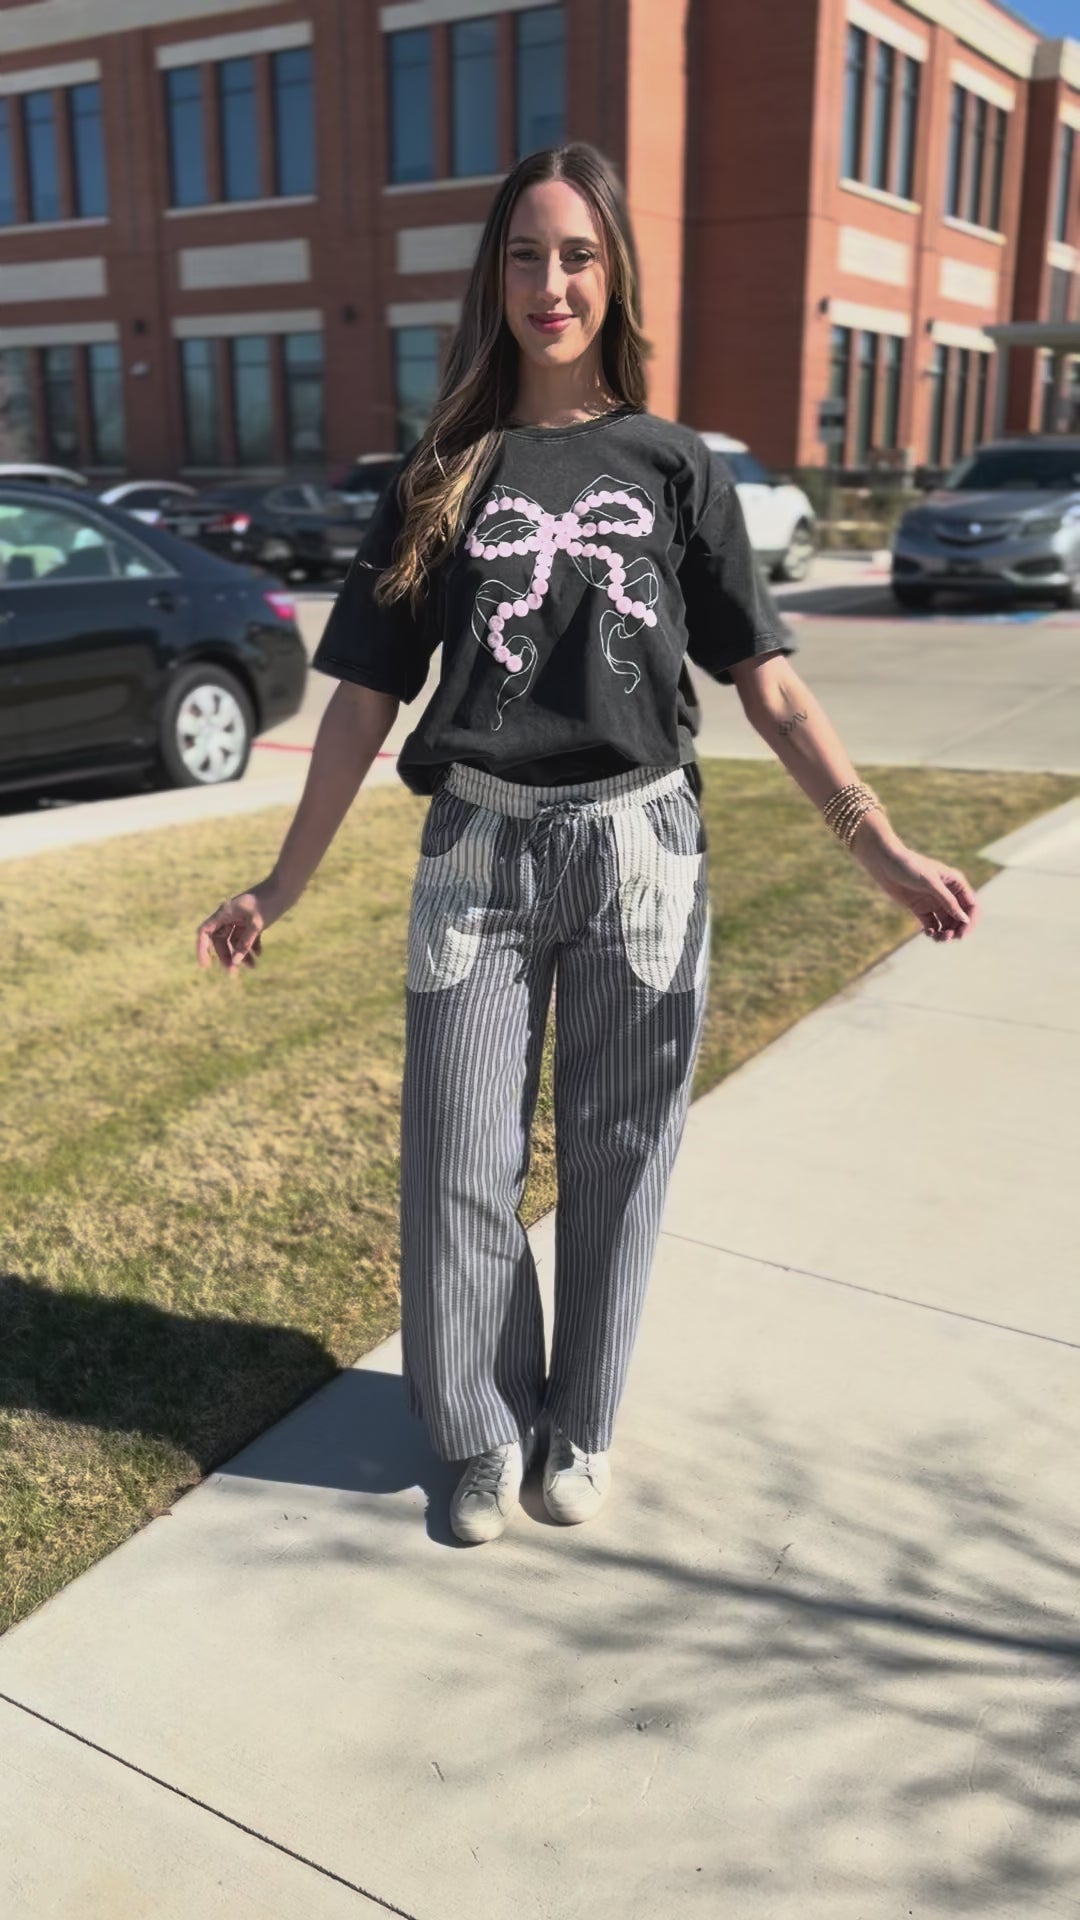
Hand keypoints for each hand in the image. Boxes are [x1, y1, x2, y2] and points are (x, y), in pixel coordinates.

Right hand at [196, 881, 284, 975]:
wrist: (286, 888)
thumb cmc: (269, 902)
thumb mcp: (256, 925)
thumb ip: (244, 943)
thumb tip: (235, 961)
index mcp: (225, 913)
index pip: (205, 932)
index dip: (202, 949)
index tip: (206, 966)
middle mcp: (229, 915)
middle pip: (220, 940)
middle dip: (227, 956)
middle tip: (234, 973)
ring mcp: (240, 918)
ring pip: (234, 940)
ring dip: (241, 954)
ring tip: (253, 967)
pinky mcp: (252, 920)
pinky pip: (246, 937)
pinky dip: (251, 946)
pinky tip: (259, 954)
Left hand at [853, 834, 978, 941]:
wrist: (884, 863)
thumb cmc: (910, 866)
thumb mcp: (931, 883)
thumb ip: (948, 901)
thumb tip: (964, 919)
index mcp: (955, 883)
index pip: (971, 906)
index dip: (970, 921)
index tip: (962, 935)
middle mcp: (947, 893)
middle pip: (960, 917)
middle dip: (957, 930)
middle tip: (948, 938)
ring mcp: (933, 901)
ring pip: (946, 923)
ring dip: (945, 933)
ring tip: (938, 938)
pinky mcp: (920, 908)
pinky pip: (932, 925)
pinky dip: (933, 932)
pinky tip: (928, 933)